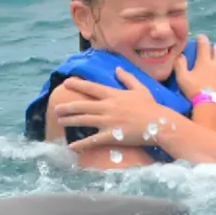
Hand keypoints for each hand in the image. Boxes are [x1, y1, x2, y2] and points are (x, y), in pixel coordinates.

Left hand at [55, 68, 171, 149]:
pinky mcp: (111, 135)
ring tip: (60, 121)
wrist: (159, 124)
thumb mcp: (140, 88)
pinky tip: (71, 146)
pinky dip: (81, 144)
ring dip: (70, 121)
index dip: (77, 85)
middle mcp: (107, 107)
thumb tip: (117, 68)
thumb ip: (127, 78)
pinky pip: (92, 140)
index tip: (66, 83)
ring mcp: (108, 121)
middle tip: (56, 108)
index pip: (92, 88)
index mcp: (114, 95)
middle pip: (82, 105)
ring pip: (84, 120)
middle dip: (67, 106)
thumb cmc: (151, 106)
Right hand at [175, 34, 215, 108]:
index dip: (202, 39)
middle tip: (212, 50)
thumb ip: (180, 65)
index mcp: (205, 62)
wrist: (214, 108)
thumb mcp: (182, 79)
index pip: (203, 45)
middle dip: (215, 48)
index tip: (201, 37)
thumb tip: (180, 55)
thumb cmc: (195, 93)